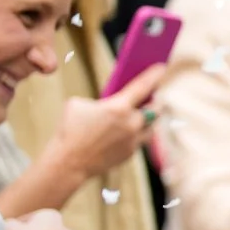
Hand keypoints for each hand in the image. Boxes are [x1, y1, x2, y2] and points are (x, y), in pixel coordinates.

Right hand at [43, 69, 161, 185]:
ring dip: (149, 118)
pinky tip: (132, 129)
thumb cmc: (69, 130)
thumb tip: (111, 102)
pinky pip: (140, 139)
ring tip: (145, 112)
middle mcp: (132, 123)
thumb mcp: (78, 104)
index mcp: (119, 107)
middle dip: (154, 100)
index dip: (154, 74)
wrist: (68, 162)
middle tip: (152, 94)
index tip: (161, 66)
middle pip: (155, 108)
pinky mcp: (131, 153)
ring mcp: (133, 140)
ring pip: (151, 126)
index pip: (143, 86)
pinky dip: (138, 133)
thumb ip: (100, 100)